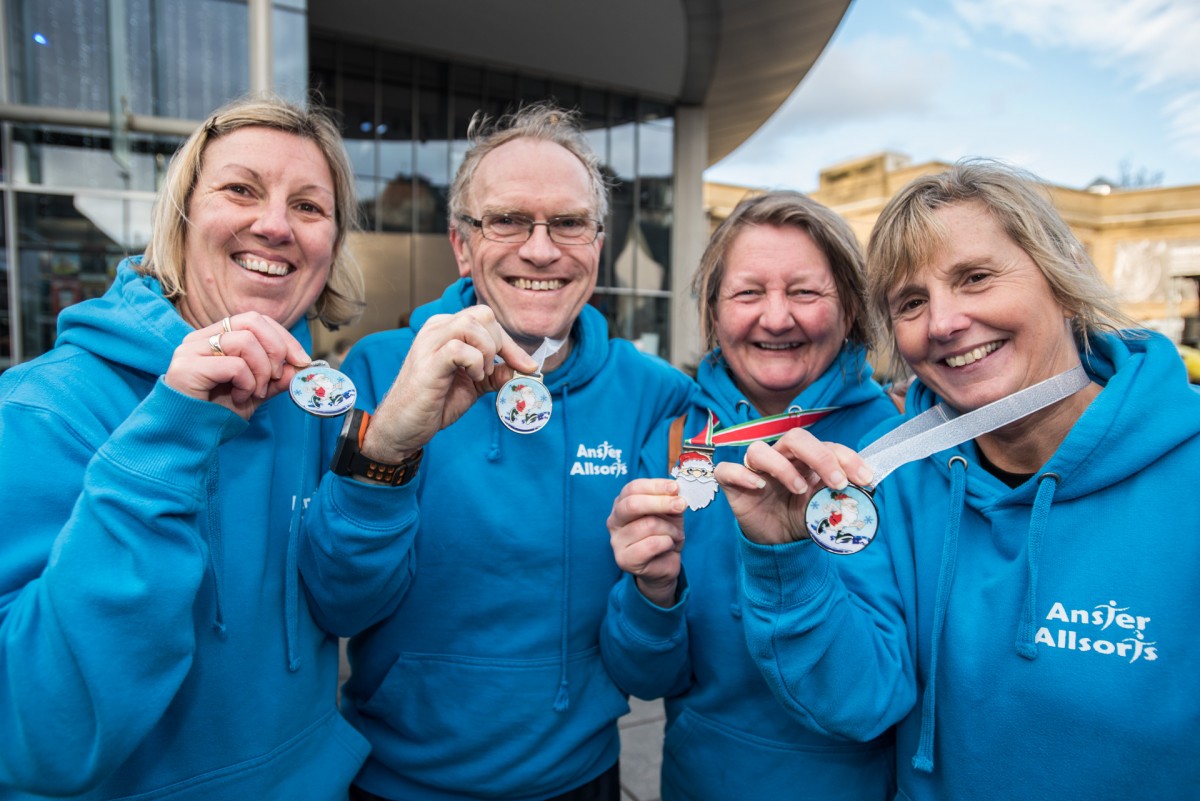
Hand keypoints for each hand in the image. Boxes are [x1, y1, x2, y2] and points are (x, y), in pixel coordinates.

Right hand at [164, 313, 309, 419]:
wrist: (187, 439)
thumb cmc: (216, 415)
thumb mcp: (254, 394)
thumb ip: (275, 379)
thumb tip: (299, 366)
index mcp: (215, 338)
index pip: (256, 320)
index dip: (283, 337)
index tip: (301, 361)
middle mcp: (200, 338)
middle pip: (252, 321)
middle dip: (277, 348)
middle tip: (278, 376)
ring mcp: (191, 350)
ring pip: (245, 341)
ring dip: (261, 371)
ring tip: (255, 392)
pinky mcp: (187, 367)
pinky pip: (234, 365)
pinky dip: (246, 383)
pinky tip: (239, 398)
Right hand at [362, 306, 539, 461]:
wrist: (403, 427)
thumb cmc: (434, 403)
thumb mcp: (474, 386)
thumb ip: (496, 374)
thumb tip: (525, 369)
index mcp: (446, 329)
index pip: (486, 318)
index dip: (510, 342)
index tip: (526, 366)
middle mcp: (436, 329)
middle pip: (483, 314)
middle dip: (501, 344)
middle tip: (496, 371)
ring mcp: (429, 344)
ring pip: (471, 325)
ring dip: (487, 352)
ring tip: (481, 375)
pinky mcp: (428, 363)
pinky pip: (459, 349)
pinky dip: (475, 364)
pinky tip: (472, 379)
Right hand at [608, 478, 686, 606]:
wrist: (664, 564)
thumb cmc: (664, 534)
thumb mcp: (670, 512)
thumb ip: (670, 499)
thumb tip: (675, 490)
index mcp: (622, 504)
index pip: (633, 488)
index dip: (655, 486)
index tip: (675, 488)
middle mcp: (614, 520)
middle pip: (632, 505)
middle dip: (660, 503)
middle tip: (681, 505)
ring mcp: (616, 541)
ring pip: (648, 525)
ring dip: (670, 529)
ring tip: (675, 535)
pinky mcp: (624, 559)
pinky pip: (652, 545)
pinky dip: (667, 543)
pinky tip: (668, 546)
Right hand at [714, 431, 872, 545]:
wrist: (776, 542)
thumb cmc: (800, 518)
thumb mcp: (825, 509)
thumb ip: (841, 499)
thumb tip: (868, 493)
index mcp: (805, 460)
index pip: (826, 446)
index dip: (847, 458)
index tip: (865, 479)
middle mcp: (780, 459)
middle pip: (795, 438)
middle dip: (821, 457)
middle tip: (838, 483)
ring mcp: (755, 470)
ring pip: (759, 450)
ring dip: (782, 467)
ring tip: (799, 490)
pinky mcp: (733, 484)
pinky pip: (728, 470)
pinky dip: (742, 475)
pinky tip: (759, 487)